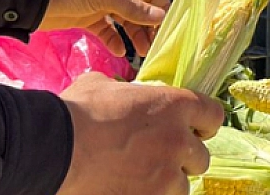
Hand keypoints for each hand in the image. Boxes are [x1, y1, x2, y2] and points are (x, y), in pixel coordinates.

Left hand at [42, 0, 169, 55]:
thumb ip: (133, 7)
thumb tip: (160, 16)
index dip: (161, 8)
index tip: (167, 29)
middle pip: (141, 9)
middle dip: (149, 27)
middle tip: (155, 47)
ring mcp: (103, 5)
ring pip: (127, 22)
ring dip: (135, 36)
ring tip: (141, 53)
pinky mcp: (90, 20)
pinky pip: (109, 31)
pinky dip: (115, 41)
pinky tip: (119, 51)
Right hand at [57, 74, 224, 194]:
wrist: (56, 149)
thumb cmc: (78, 112)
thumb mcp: (104, 85)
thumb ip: (126, 90)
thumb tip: (123, 92)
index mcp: (173, 105)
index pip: (213, 115)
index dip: (204, 123)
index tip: (195, 129)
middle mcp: (177, 140)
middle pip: (201, 156)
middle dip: (184, 158)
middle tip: (162, 157)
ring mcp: (166, 174)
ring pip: (183, 185)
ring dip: (168, 182)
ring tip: (144, 177)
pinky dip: (151, 194)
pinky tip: (132, 187)